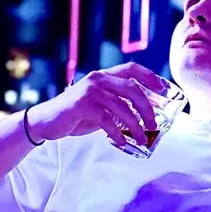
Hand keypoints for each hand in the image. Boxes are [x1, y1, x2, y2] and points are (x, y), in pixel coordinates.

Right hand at [27, 62, 163, 146]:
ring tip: (142, 138)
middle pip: (132, 89)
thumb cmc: (76, 115)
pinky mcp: (82, 106)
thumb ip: (117, 104)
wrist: (46, 122)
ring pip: (122, 107)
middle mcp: (98, 79)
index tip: (164, 89)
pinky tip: (121, 143)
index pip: (131, 68)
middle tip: (154, 123)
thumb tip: (144, 115)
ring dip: (135, 125)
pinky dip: (117, 134)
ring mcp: (90, 91)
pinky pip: (107, 120)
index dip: (150, 76)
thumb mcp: (99, 105)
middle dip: (147, 107)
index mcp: (103, 75)